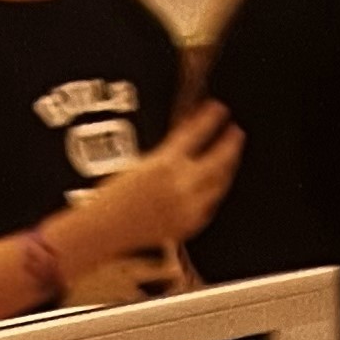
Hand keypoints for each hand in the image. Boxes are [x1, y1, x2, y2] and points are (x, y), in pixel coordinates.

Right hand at [95, 100, 244, 250]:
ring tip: (231, 156)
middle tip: (236, 133)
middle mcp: (179, 185)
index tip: (219, 109)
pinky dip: (215, 191)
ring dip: (228, 167)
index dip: (211, 119)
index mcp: (163, 164)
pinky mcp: (189, 225)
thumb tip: (188, 137)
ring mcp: (187, 207)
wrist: (103, 230)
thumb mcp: (137, 163)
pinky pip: (211, 204)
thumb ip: (167, 152)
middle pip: (218, 159)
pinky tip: (216, 184)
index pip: (196, 133)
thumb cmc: (111, 199)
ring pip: (219, 183)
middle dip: (230, 144)